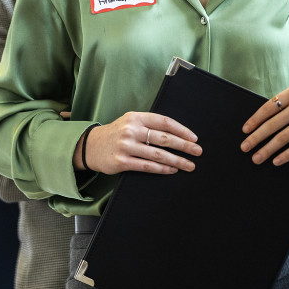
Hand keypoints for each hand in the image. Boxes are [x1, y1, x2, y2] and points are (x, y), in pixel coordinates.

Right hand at [77, 111, 200, 174]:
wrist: (91, 146)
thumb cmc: (117, 134)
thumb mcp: (131, 122)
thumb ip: (149, 125)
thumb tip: (177, 134)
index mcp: (136, 117)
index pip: (164, 122)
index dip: (182, 130)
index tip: (194, 138)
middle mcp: (132, 130)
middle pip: (164, 138)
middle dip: (184, 146)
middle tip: (197, 152)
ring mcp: (126, 146)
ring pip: (158, 154)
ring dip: (177, 161)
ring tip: (189, 165)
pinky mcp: (122, 162)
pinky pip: (147, 166)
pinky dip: (162, 169)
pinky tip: (172, 170)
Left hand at [239, 79, 288, 165]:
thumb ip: (286, 102)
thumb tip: (263, 120)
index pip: (268, 108)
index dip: (255, 120)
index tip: (245, 131)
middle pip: (272, 125)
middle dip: (256, 138)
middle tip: (245, 148)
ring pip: (283, 137)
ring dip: (267, 149)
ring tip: (257, 157)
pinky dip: (286, 155)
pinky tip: (276, 160)